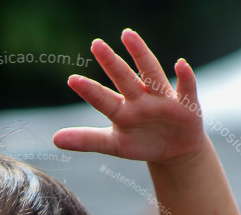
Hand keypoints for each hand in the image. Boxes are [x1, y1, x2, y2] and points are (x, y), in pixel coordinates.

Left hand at [53, 29, 204, 166]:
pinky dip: (185, 77)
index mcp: (122, 110)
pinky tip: (180, 64)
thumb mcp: (114, 145)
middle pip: (124, 78)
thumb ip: (87, 140)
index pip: (103, 98)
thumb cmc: (141, 143)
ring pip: (151, 74)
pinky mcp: (185, 105)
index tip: (71, 79)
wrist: (174, 151)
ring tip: (128, 36)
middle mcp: (140, 98)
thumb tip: (54, 139)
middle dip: (111, 63)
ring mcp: (162, 99)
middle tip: (95, 44)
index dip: (89, 91)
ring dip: (141, 54)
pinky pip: (186, 89)